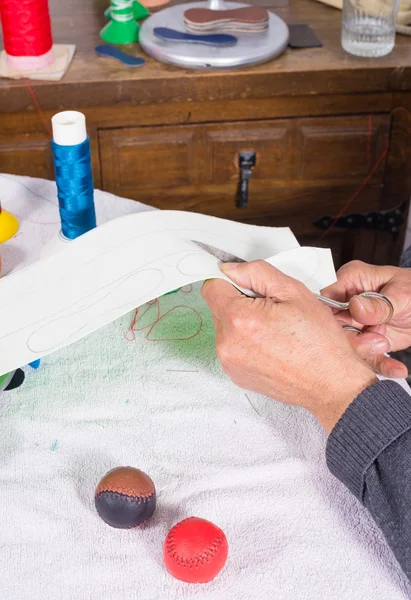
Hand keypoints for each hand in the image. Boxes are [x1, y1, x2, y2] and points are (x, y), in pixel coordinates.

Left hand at [201, 261, 375, 431]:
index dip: (231, 281)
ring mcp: (229, 363)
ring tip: (274, 332)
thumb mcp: (294, 292)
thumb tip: (230, 269)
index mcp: (239, 319)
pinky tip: (271, 347)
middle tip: (273, 311)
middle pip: (218, 308)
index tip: (249, 287)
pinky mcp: (235, 376)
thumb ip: (257, 273)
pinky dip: (246, 343)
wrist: (331, 384)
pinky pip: (232, 348)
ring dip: (242, 324)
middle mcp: (227, 343)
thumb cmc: (319, 341)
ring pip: (225, 328)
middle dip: (240, 303)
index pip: (212, 287)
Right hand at [322, 261, 410, 377]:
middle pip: (333, 327)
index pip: (326, 300)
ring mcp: (354, 323)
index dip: (331, 318)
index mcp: (350, 281)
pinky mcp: (365, 341)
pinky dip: (380, 365)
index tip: (350, 328)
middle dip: (354, 340)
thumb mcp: (402, 295)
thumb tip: (355, 306)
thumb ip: (379, 304)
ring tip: (386, 346)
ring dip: (368, 352)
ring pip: (346, 346)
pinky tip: (396, 368)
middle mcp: (347, 303)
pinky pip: (364, 358)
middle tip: (378, 342)